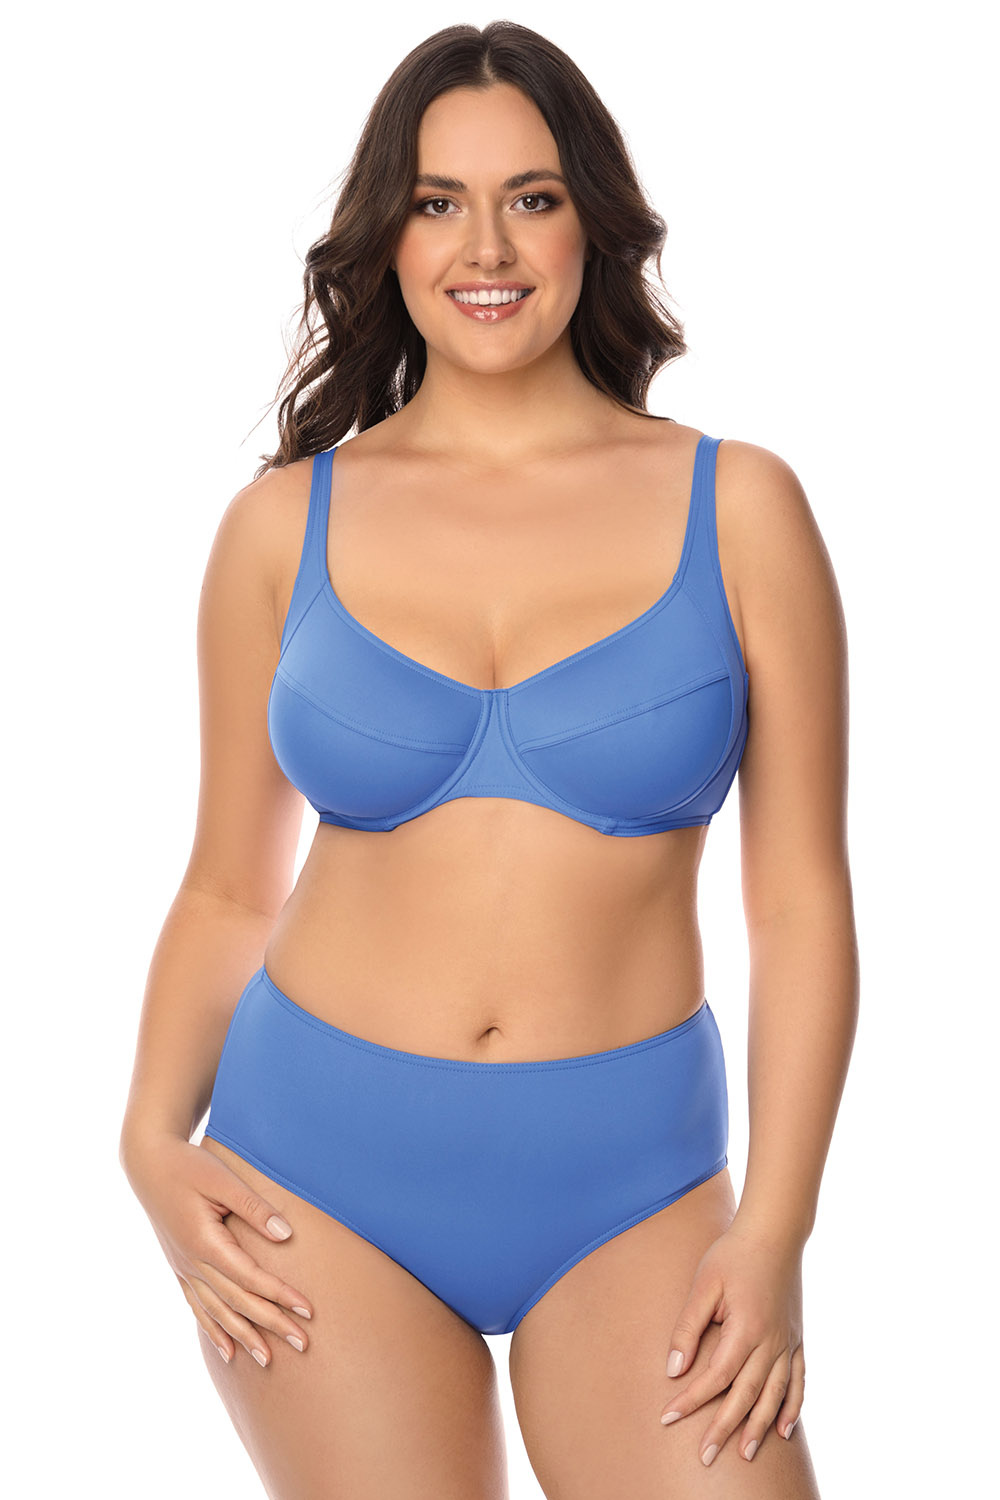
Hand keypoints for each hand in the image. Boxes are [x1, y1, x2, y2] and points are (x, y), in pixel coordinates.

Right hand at [121, 1132, 313, 1366]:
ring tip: (268, 1360)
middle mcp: (193, 1263)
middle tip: (303, 1344)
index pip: (251, 1279)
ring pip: (218, 1312)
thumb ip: (254, 1209)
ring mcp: (184, 1268)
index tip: (308, 1311)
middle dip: (272, 1325)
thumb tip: (285, 1235)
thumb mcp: (222, 1180)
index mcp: (205, 1243)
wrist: (149, 1164)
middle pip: (238, 1302)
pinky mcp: (180, 1267)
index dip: (281, 1296)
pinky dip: (214, 1330)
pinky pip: (199, 1307)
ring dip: (245, 1336)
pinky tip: (228, 1351)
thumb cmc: (189, 1166)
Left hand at [658, 1219, 805, 1464]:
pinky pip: (798, 1380)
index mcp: (746, 1329)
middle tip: (705, 1458)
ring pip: (775, 1395)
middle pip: (746, 1396)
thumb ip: (689, 1326)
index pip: (716, 1377)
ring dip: (759, 1427)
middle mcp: (771, 1342)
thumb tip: (674, 1368)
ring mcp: (788, 1342)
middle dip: (723, 1428)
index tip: (668, 1417)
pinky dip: (793, 1407)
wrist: (774, 1232)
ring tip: (744, 1454)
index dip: (691, 1400)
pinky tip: (786, 1430)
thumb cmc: (733, 1254)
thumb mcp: (704, 1284)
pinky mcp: (797, 1337)